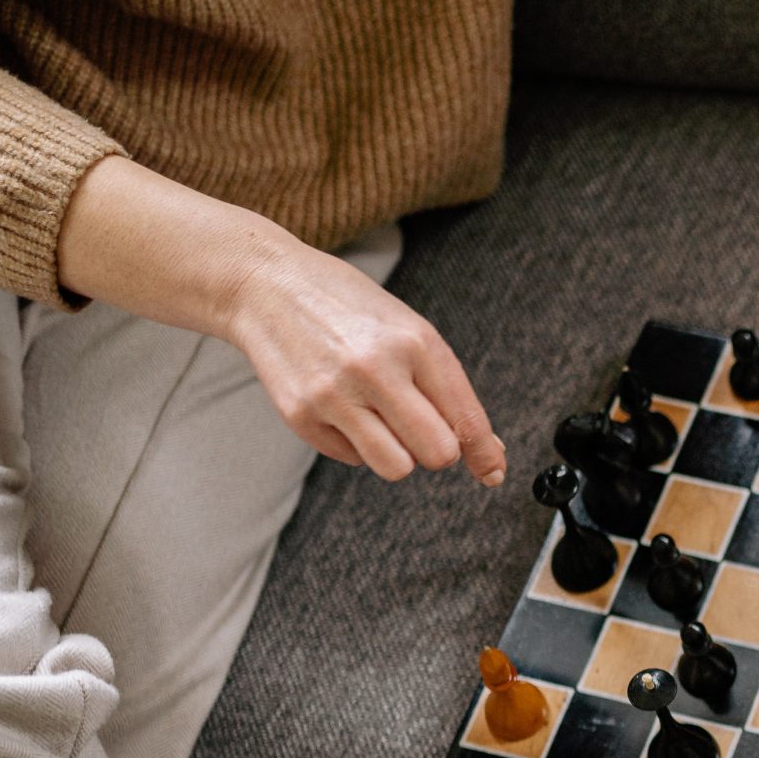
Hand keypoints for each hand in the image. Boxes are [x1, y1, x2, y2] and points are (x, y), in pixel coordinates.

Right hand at [54, 154, 504, 484]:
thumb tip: (488, 457)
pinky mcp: (300, 414)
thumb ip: (449, 390)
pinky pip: (353, 459)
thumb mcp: (410, 330)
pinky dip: (355, 443)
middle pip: (437, 454)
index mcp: (414, 342)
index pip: (465, 420)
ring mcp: (334, 394)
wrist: (267, 286)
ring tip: (382, 420)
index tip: (490, 471)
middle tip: (420, 427)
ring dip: (398, 454)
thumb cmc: (348, 308)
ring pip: (397, 468)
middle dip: (437, 450)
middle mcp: (376, 368)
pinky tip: (342, 406)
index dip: (483, 454)